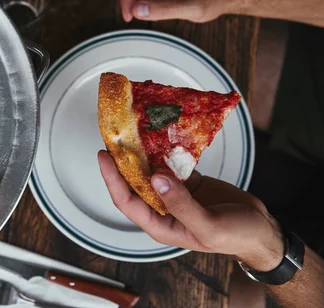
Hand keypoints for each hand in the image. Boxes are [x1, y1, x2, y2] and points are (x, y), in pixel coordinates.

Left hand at [97, 150, 284, 270]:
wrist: (263, 229)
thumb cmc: (236, 235)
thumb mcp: (209, 225)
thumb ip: (181, 205)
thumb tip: (156, 179)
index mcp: (160, 225)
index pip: (127, 201)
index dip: (112, 179)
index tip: (104, 156)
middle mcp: (161, 208)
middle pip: (133, 184)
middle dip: (122, 163)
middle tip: (115, 137)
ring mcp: (173, 194)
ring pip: (150, 172)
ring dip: (142, 154)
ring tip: (131, 131)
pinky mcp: (187, 182)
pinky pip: (170, 164)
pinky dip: (164, 151)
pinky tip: (159, 135)